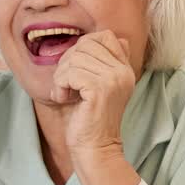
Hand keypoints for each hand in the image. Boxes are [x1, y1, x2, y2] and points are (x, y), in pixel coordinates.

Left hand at [50, 31, 134, 157]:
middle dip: (67, 62)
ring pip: (74, 58)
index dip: (82, 48)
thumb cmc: (88, 118)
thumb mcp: (95, 84)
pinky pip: (70, 73)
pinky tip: (64, 99)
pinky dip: (60, 86)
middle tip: (66, 84)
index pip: (105, 36)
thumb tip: (104, 37)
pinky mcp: (100, 89)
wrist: (95, 148)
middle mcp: (123, 71)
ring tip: (65, 94)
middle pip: (85, 44)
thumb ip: (100, 62)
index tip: (76, 71)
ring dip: (61, 76)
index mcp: (125, 69)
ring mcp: (113, 79)